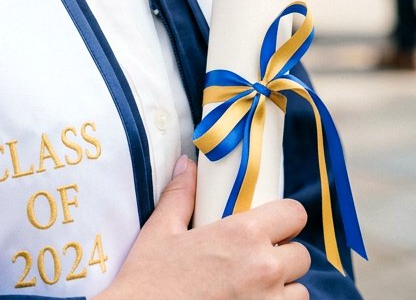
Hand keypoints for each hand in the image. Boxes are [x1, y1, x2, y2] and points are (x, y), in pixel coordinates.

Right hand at [96, 156, 310, 298]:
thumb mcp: (162, 230)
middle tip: (257, 259)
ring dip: (284, 288)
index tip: (272, 224)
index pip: (294, 214)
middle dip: (283, 255)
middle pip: (301, 256)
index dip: (285, 217)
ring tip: (255, 287)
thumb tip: (186, 165)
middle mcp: (264, 269)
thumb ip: (181, 194)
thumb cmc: (151, 279)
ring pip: (300, 292)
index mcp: (242, 235)